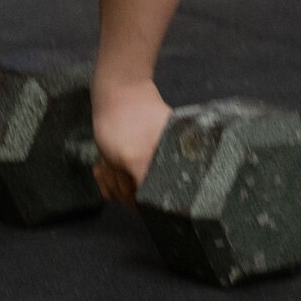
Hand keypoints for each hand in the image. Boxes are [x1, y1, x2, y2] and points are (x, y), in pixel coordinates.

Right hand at [89, 76, 172, 203]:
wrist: (120, 89)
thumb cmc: (149, 107)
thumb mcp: (169, 127)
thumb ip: (178, 148)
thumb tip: (200, 166)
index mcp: (137, 160)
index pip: (144, 195)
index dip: (153, 206)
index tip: (162, 211)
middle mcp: (120, 165)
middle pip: (128, 197)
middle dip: (140, 205)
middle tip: (154, 211)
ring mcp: (108, 160)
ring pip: (114, 190)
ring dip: (125, 198)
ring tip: (138, 204)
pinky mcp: (101, 155)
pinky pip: (103, 180)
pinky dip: (108, 187)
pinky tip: (117, 192)